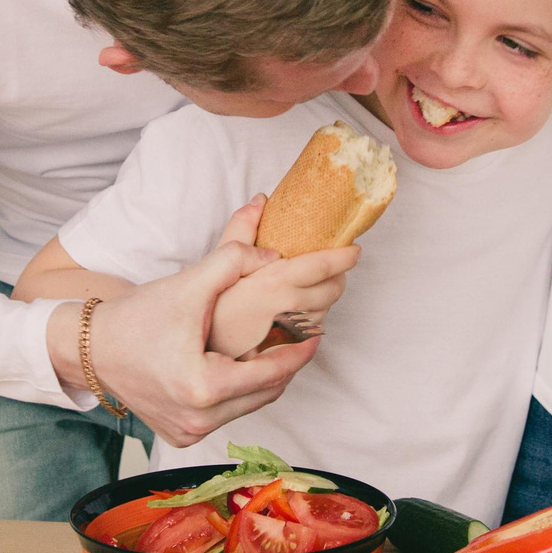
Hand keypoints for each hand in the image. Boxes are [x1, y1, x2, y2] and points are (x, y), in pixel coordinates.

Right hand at [45, 200, 321, 446]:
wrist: (90, 348)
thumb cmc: (135, 318)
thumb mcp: (187, 284)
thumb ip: (233, 259)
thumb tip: (275, 256)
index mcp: (204, 388)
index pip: (272, 372)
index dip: (299, 351)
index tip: (318, 333)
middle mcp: (198, 420)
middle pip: (264, 393)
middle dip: (285, 364)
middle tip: (302, 338)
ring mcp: (189, 432)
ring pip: (247, 406)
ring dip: (263, 379)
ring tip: (277, 349)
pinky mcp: (180, 436)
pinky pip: (225, 414)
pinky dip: (238, 392)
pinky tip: (242, 366)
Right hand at [209, 202, 359, 356]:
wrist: (198, 353)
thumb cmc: (207, 308)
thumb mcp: (219, 263)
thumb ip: (242, 228)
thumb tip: (261, 200)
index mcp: (275, 282)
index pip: (325, 266)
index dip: (345, 256)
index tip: (353, 249)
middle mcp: (289, 307)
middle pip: (333, 289)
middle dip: (338, 276)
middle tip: (332, 267)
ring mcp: (292, 332)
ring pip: (326, 311)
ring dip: (324, 298)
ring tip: (311, 289)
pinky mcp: (291, 350)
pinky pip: (314, 333)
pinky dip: (312, 319)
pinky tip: (297, 313)